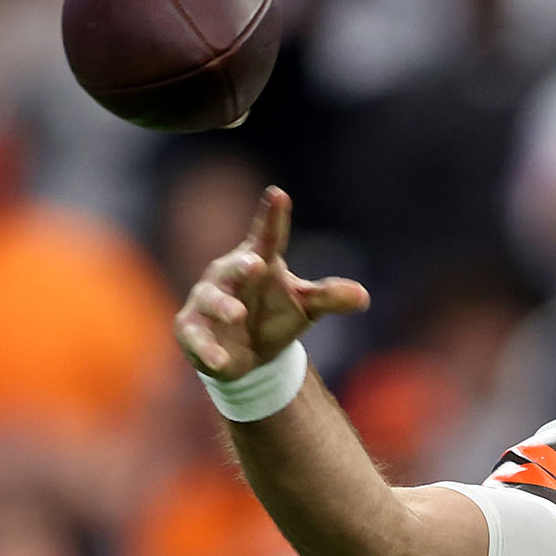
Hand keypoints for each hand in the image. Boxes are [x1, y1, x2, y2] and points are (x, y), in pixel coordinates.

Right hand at [174, 186, 368, 378]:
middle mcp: (229, 276)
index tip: (279, 195)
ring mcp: (208, 300)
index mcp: (259, 261)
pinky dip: (207, 349)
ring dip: (222, 306)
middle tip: (255, 264)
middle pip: (234, 266)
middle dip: (242, 265)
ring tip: (237, 314)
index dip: (272, 217)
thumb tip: (363, 297)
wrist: (249, 355)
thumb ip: (329, 298)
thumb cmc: (275, 316)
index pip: (268, 237)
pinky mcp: (192, 328)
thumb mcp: (306, 306)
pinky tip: (220, 360)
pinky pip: (196, 336)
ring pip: (211, 299)